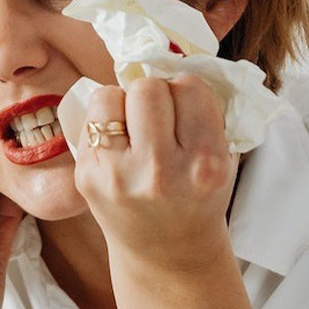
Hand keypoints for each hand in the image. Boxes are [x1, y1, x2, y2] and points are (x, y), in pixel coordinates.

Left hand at [73, 73, 238, 271]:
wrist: (167, 254)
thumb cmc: (197, 196)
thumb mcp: (222, 158)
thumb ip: (206, 111)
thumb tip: (175, 54)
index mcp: (205, 164)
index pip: (190, 87)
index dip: (187, 92)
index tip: (186, 110)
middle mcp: (161, 172)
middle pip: (148, 87)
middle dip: (154, 94)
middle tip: (159, 117)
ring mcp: (118, 177)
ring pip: (110, 95)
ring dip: (123, 103)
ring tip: (134, 126)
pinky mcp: (87, 179)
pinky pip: (89, 119)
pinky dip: (104, 123)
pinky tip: (117, 145)